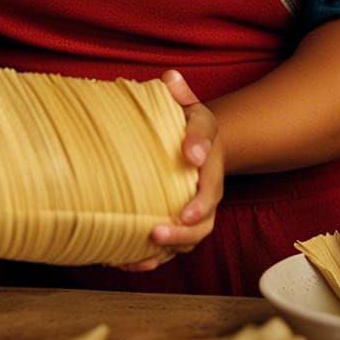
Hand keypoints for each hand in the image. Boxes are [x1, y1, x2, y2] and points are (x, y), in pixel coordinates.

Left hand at [117, 70, 222, 271]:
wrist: (197, 151)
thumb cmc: (187, 127)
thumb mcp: (188, 106)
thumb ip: (179, 93)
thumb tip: (171, 78)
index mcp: (209, 160)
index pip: (210, 166)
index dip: (201, 165)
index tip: (189, 160)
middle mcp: (207, 192)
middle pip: (205, 218)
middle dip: (185, 227)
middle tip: (159, 227)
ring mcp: (195, 214)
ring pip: (191, 240)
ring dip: (169, 247)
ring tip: (143, 247)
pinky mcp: (179, 227)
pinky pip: (172, 249)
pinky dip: (153, 259)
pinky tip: (129, 261)